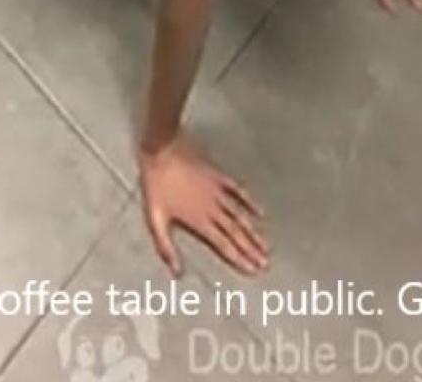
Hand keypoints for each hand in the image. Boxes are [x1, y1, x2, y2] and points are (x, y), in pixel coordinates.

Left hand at [139, 134, 268, 275]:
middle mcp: (213, 209)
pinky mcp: (218, 176)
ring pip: (240, 216)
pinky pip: (238, 191)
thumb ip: (166, 247)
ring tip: (265, 245)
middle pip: (236, 233)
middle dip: (251, 250)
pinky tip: (259, 211)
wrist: (162, 150)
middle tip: (265, 263)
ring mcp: (218, 191)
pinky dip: (249, 202)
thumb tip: (176, 271)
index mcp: (199, 221)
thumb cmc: (156, 184)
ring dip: (253, 231)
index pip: (223, 245)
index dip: (239, 259)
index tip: (252, 270)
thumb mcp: (155, 218)